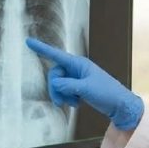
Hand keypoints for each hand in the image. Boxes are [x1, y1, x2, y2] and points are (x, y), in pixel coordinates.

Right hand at [25, 37, 143, 129]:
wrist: (120, 106)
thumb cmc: (107, 93)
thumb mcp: (85, 88)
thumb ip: (67, 85)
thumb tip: (54, 84)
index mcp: (79, 63)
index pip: (56, 55)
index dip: (41, 49)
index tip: (28, 41)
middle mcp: (77, 69)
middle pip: (55, 75)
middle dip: (55, 89)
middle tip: (60, 102)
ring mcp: (77, 78)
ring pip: (59, 85)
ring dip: (63, 95)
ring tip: (74, 103)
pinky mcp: (79, 88)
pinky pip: (65, 91)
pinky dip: (68, 99)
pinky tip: (78, 103)